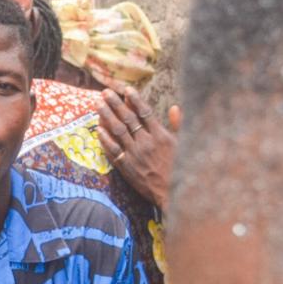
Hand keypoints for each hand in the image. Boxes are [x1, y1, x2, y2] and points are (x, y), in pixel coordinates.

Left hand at [97, 87, 177, 209]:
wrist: (174, 194)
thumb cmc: (181, 169)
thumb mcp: (184, 146)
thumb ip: (179, 126)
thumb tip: (176, 107)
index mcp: (161, 136)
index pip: (145, 112)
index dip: (135, 100)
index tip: (126, 90)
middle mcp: (146, 142)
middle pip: (128, 118)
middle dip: (115, 103)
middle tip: (105, 92)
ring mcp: (135, 154)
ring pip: (118, 130)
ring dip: (106, 116)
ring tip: (97, 104)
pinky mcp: (127, 166)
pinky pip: (113, 150)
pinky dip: (105, 139)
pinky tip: (98, 129)